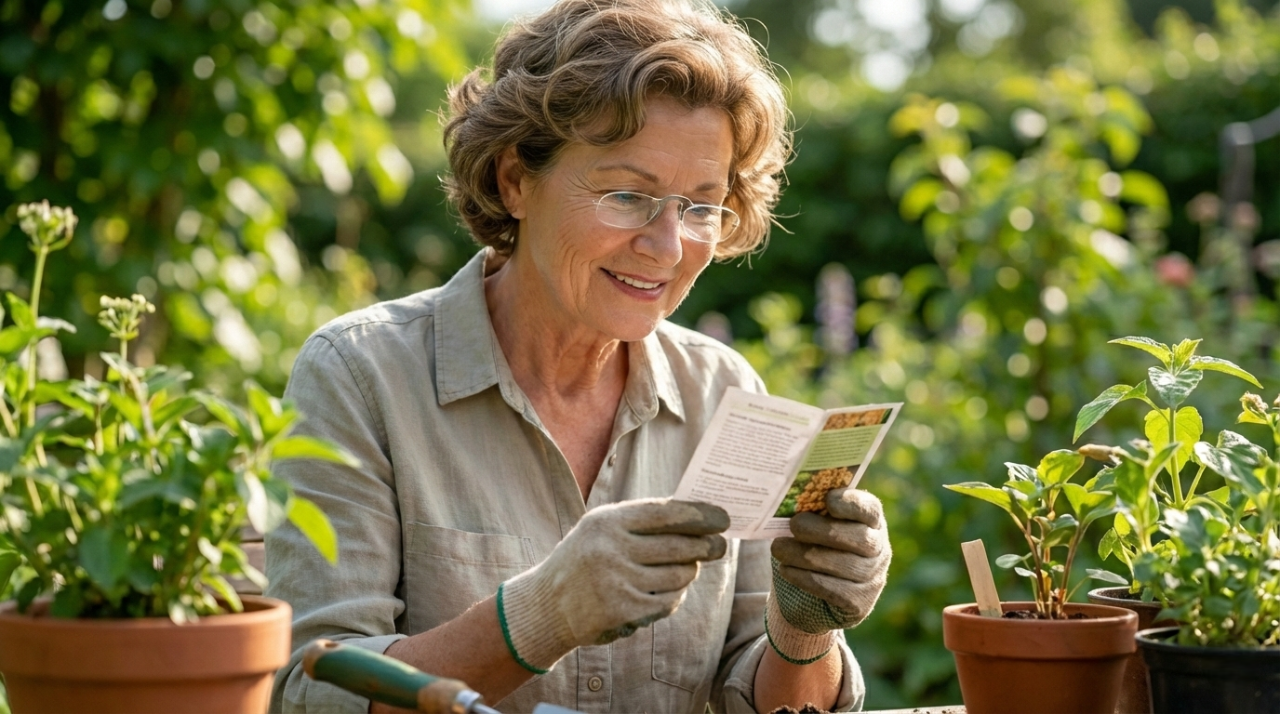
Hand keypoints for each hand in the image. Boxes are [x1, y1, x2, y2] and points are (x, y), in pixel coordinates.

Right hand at [498, 498, 728, 672]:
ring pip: (678, 574)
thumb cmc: (584, 560)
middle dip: (705, 546)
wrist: (547, 605)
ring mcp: (616, 581)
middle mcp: (610, 549)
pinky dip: (675, 596)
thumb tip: (696, 516)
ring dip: (689, 572)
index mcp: (607, 522)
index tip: (721, 518)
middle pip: (678, 545)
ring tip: (688, 568)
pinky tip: (670, 591)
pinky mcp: (623, 610)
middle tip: (719, 547)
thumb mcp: (601, 530)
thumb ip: (640, 522)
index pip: (665, 513)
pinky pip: (668, 600)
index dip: (699, 515)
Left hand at [766, 488, 889, 662]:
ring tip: (778, 548)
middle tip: (794, 524)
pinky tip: (786, 569)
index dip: (852, 503)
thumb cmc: (811, 548)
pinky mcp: (860, 604)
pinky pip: (834, 590)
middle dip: (823, 530)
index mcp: (871, 522)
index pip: (870, 509)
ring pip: (843, 565)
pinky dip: (805, 578)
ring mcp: (873, 578)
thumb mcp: (815, 525)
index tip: (827, 499)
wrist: (810, 597)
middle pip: (859, 538)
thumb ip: (812, 510)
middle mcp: (879, 549)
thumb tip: (791, 496)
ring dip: (805, 555)